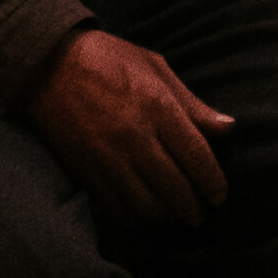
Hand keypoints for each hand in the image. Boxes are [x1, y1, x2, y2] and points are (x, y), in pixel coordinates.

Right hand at [25, 27, 234, 226]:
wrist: (49, 66)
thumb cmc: (109, 59)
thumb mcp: (157, 68)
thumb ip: (192, 104)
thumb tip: (228, 128)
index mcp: (158, 108)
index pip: (196, 157)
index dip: (213, 182)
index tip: (220, 197)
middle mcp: (135, 138)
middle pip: (175, 188)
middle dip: (193, 207)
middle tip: (201, 214)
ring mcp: (108, 159)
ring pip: (146, 205)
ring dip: (166, 216)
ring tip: (175, 215)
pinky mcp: (86, 173)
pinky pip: (116, 209)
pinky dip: (134, 218)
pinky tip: (143, 213)